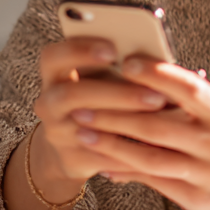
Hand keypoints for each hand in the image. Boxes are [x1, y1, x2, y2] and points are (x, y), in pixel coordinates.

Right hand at [1, 39, 168, 209]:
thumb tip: (161, 61)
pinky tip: (158, 144)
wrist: (72, 145)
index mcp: (54, 73)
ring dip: (127, 121)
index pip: (54, 57)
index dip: (80, 51)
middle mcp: (48, 103)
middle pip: (72, 95)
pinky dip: (131, 150)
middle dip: (116, 93)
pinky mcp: (72, 160)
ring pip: (88, 128)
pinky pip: (102, 156)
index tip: (114, 50)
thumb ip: (119, 66)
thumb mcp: (100, 76)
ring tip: (160, 113)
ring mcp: (57, 134)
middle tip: (155, 94)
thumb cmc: (97, 96)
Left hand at [69, 57, 209, 209]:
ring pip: (151, 157)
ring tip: (83, 132)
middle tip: (82, 103)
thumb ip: (181, 101)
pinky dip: (125, 170)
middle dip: (116, 114)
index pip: (190, 88)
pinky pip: (152, 181)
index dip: (158, 74)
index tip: (125, 61)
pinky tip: (102, 163)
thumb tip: (133, 75)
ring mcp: (207, 172)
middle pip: (159, 125)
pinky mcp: (195, 197)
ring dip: (112, 144)